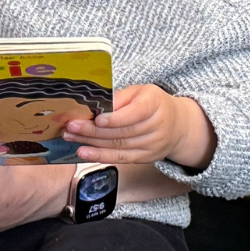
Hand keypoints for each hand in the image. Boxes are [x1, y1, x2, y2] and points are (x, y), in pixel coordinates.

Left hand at [65, 84, 214, 167]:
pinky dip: (100, 156)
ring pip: (118, 146)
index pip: (135, 114)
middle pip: (122, 131)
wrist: (178, 125)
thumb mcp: (140, 92)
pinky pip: (121, 158)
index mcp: (155, 104)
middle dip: (93, 131)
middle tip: (71, 127)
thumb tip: (97, 104)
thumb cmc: (152, 104)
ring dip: (91, 143)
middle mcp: (157, 127)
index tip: (97, 119)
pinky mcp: (146, 158)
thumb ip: (120, 97)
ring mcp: (153, 145)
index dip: (115, 119)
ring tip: (70, 138)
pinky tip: (84, 153)